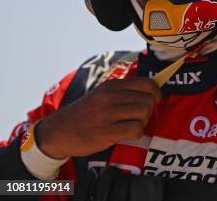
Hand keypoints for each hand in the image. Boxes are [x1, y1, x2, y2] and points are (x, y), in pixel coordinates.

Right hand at [35, 77, 161, 158]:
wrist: (59, 131)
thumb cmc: (86, 113)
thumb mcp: (102, 94)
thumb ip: (123, 91)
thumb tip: (152, 90)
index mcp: (112, 85)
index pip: (147, 83)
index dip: (156, 93)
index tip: (155, 101)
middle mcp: (111, 96)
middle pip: (148, 100)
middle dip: (148, 111)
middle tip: (137, 118)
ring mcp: (108, 113)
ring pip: (144, 112)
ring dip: (142, 122)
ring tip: (131, 125)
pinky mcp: (106, 131)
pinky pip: (136, 129)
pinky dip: (136, 134)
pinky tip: (126, 134)